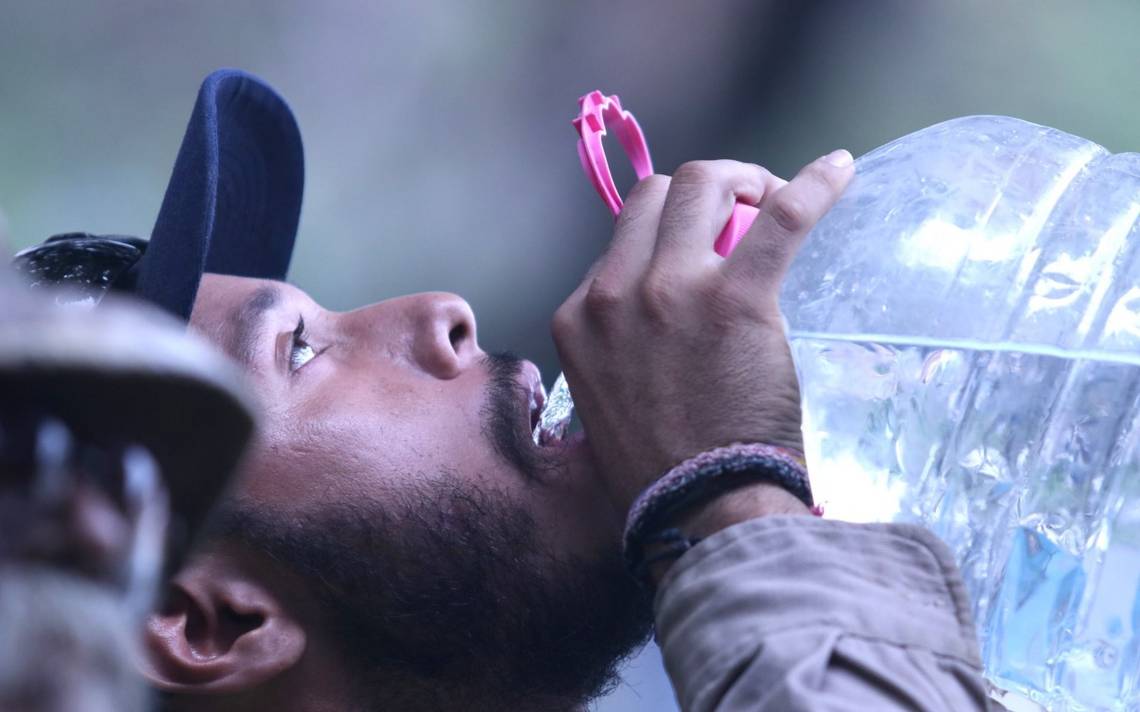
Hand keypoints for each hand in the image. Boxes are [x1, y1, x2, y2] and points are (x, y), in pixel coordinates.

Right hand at [552, 152, 854, 512]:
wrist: (697, 509)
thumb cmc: (656, 469)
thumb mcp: (605, 396)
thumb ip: (619, 345)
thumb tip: (657, 321)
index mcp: (579, 316)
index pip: (620, 241)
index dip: (664, 238)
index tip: (700, 255)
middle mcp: (614, 292)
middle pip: (655, 195)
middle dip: (702, 192)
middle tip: (742, 210)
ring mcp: (671, 289)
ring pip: (703, 184)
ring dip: (743, 181)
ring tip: (775, 197)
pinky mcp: (735, 297)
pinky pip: (781, 217)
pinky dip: (813, 186)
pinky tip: (839, 170)